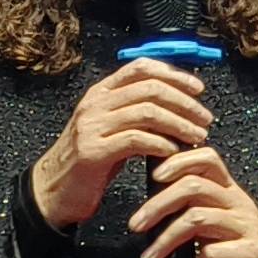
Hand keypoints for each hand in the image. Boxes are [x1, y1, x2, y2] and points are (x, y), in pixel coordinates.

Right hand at [30, 59, 211, 228]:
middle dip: (184, 102)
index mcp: (100, 93)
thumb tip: (178, 106)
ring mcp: (92, 127)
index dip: (174, 74)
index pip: (141, 68)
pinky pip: (135, 140)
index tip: (197, 89)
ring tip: (196, 136)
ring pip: (147, 112)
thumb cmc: (89, 161)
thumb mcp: (111, 129)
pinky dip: (160, 143)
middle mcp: (95, 104)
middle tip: (205, 117)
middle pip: (149, 89)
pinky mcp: (93, 152)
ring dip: (179, 123)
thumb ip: (135, 113)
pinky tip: (173, 151)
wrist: (52, 189)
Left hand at [129, 142, 257, 257]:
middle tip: (135, 224)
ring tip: (149, 257)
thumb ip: (191, 206)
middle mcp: (239, 203)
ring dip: (166, 239)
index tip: (154, 176)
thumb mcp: (212, 222)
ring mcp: (248, 226)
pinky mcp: (254, 252)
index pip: (207, 158)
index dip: (179, 161)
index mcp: (228, 191)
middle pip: (193, 187)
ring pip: (197, 218)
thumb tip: (150, 200)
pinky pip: (214, 252)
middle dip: (157, 205)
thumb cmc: (235, 251)